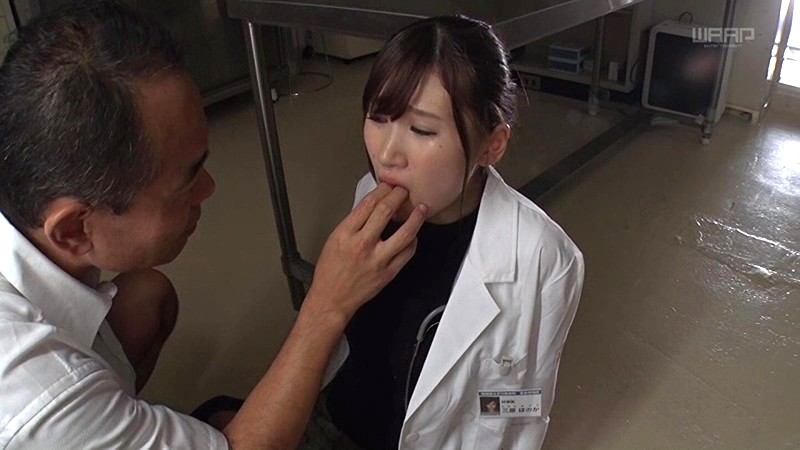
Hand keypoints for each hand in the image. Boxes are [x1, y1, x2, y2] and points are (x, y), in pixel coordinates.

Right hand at [305, 183, 426, 321]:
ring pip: (404, 234)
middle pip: (386, 212)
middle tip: (404, 190)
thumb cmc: (330, 272)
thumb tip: (371, 207)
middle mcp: (362, 245)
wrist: (332, 299)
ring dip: (416, 218)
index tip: (388, 186)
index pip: (368, 204)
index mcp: (346, 234)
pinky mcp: (388, 273)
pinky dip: (413, 242)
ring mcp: (378, 260)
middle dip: (398, 196)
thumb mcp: (334, 239)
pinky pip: (407, 254)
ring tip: (422, 208)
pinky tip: (414, 236)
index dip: (382, 190)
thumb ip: (353, 223)